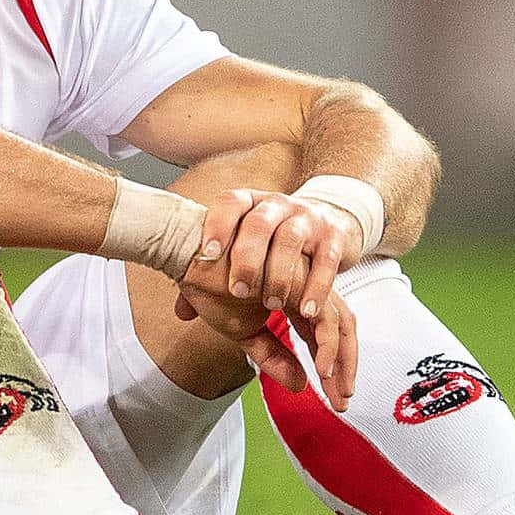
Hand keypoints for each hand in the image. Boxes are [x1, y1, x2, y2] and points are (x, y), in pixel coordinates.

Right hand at [174, 254, 357, 411]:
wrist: (193, 259)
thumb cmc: (213, 288)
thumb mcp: (246, 334)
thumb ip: (274, 357)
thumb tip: (300, 385)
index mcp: (294, 296)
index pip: (321, 333)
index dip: (331, 367)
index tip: (333, 397)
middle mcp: (305, 288)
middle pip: (340, 327)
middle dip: (346, 365)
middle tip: (343, 400)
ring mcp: (306, 282)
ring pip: (339, 323)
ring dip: (341, 360)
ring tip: (335, 390)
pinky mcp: (301, 281)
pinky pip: (325, 317)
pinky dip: (327, 344)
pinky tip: (323, 368)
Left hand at [199, 189, 362, 322]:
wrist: (326, 217)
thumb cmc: (271, 241)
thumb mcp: (242, 248)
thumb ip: (211, 278)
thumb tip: (181, 312)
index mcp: (249, 204)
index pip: (230, 202)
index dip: (217, 224)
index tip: (207, 254)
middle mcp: (277, 205)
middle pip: (259, 223)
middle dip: (246, 257)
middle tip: (237, 291)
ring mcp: (307, 218)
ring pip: (291, 239)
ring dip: (279, 274)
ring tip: (273, 304)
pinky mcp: (333, 236)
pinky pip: (326, 259)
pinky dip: (316, 286)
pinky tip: (307, 310)